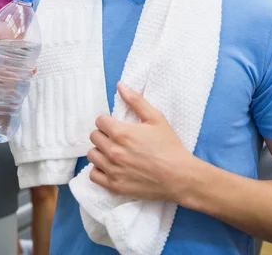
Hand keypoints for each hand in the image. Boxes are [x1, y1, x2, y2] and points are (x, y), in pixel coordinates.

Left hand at [87, 82, 194, 203]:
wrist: (179, 177)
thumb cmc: (169, 146)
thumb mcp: (156, 118)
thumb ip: (136, 100)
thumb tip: (120, 85)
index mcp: (122, 133)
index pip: (99, 121)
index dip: (108, 121)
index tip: (116, 125)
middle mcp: (114, 151)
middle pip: (94, 136)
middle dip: (103, 134)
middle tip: (116, 138)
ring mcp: (113, 170)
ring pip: (92, 155)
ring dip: (100, 151)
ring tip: (113, 151)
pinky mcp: (114, 186)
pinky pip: (94, 175)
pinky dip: (99, 170)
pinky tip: (110, 166)